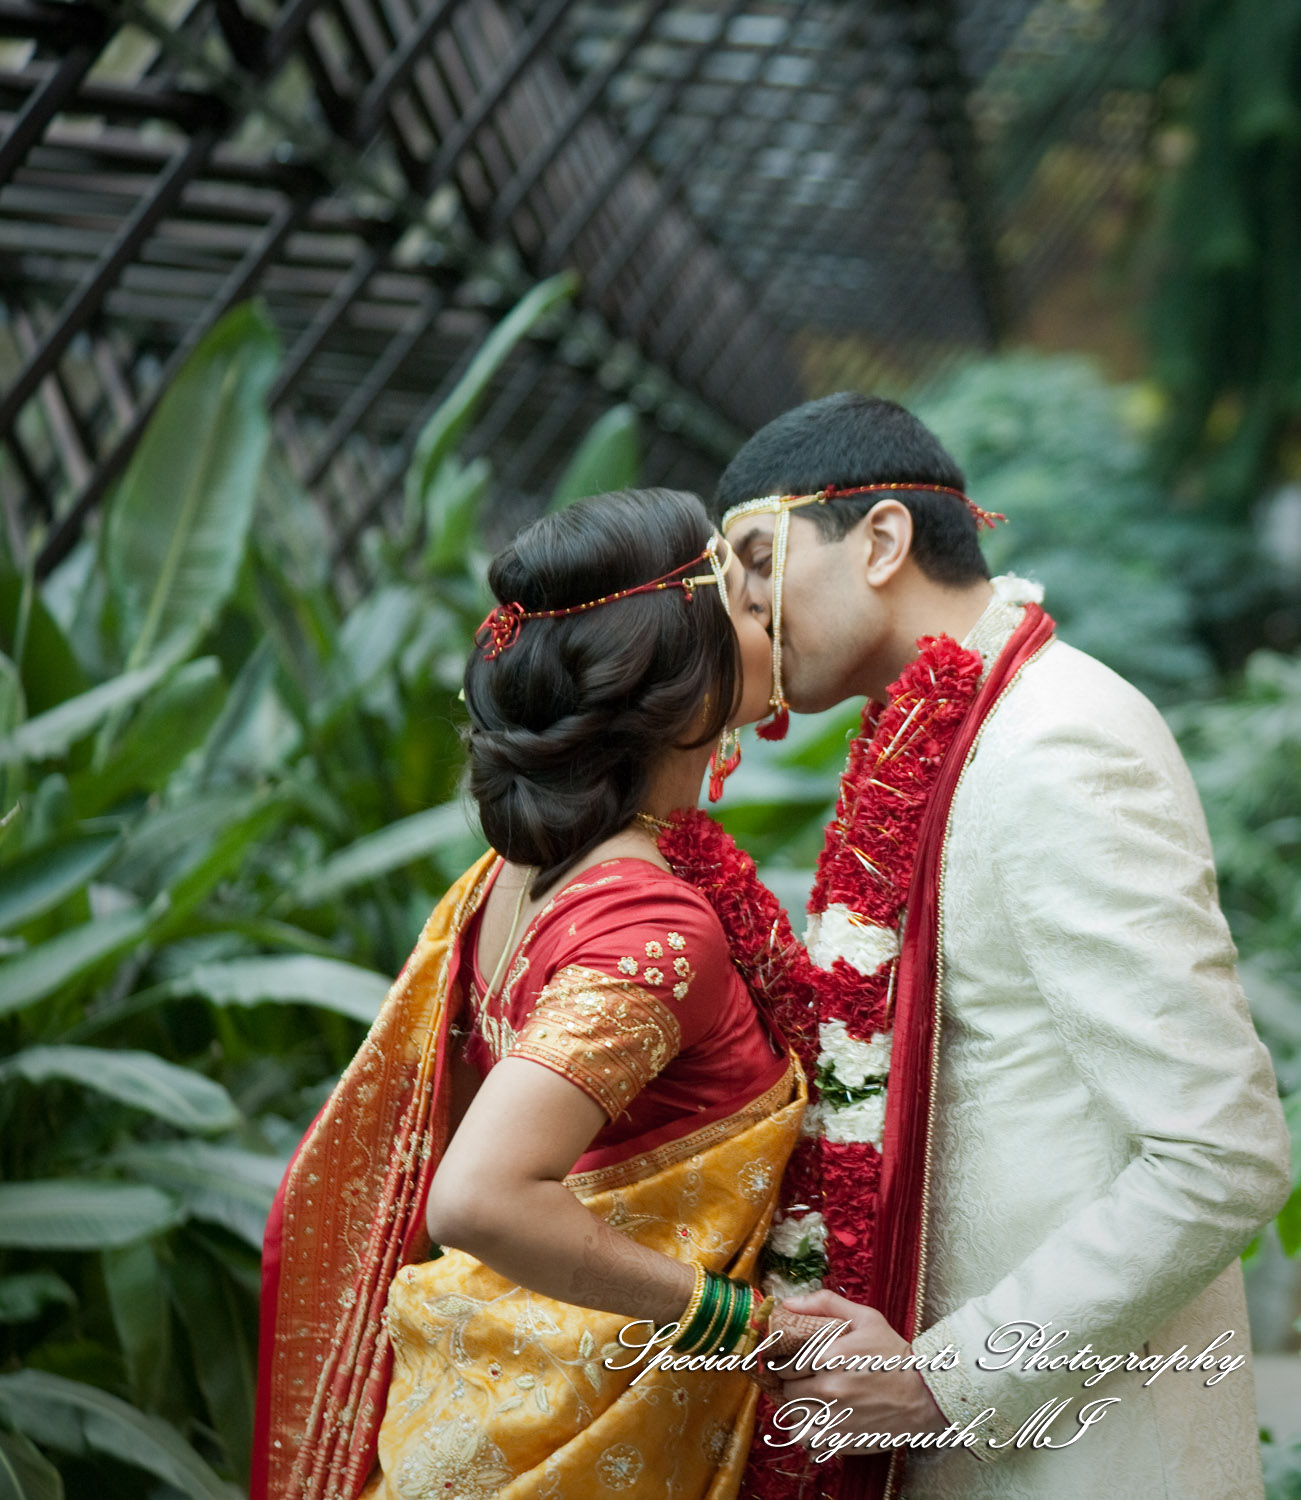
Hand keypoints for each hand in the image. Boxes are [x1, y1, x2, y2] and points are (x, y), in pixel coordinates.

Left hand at [774, 1290, 947, 1440]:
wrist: (925, 1394)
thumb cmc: (893, 1353)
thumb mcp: (865, 1318)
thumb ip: (825, 1304)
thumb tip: (786, 1303)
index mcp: (829, 1357)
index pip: (783, 1364)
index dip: (784, 1362)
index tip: (792, 1361)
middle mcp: (829, 1390)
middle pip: (787, 1391)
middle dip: (791, 1384)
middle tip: (804, 1379)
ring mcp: (835, 1419)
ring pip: (793, 1418)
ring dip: (797, 1410)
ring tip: (810, 1400)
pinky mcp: (843, 1441)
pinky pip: (807, 1441)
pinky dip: (807, 1432)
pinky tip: (819, 1420)